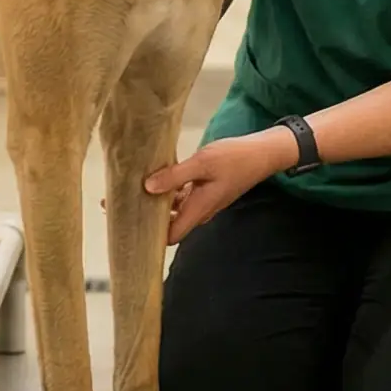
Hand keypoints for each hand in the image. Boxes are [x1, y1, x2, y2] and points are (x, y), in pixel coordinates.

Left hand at [144, 129, 295, 244]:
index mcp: (198, 209)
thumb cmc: (235, 158)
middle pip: (171, 223)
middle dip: (151, 215)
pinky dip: (172, 190)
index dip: (152, 234)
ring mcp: (205, 201)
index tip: (133, 222)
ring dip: (161, 201)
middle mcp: (201, 210)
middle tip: (128, 201)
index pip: (171, 236)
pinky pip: (185, 197)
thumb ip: (175, 176)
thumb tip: (148, 187)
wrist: (262, 154)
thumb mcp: (202, 163)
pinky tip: (162, 174)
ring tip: (139, 186)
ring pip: (177, 209)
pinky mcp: (207, 191)